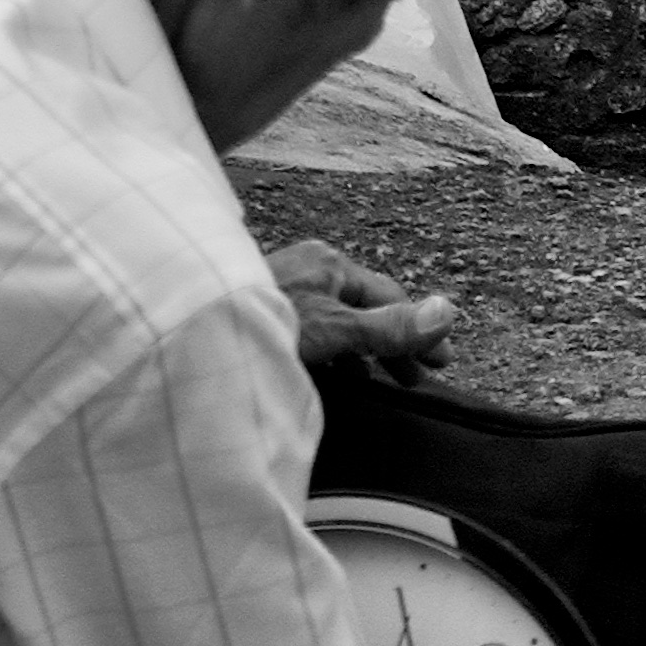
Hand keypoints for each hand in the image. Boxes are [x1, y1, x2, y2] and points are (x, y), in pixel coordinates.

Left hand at [266, 238, 456, 380]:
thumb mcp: (337, 329)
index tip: (443, 365)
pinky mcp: (266, 307)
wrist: (198, 327)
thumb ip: (390, 327)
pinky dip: (335, 349)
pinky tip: (337, 374)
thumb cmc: (267, 321)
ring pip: (339, 317)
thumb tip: (448, 310)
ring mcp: (285, 285)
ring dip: (366, 349)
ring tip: (385, 383)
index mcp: (328, 263)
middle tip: (419, 380)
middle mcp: (307, 266)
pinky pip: (314, 326)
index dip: (419, 331)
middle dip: (395, 342)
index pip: (389, 296)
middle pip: (365, 306)